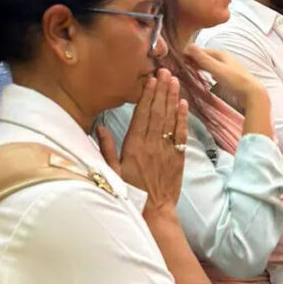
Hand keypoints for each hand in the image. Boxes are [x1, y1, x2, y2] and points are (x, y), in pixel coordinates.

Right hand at [97, 69, 188, 211]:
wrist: (154, 211)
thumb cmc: (130, 193)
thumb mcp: (112, 172)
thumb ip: (106, 149)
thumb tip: (99, 128)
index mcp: (134, 146)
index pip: (141, 115)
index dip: (146, 95)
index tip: (150, 80)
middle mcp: (151, 144)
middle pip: (157, 112)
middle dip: (161, 90)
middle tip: (164, 71)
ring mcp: (166, 150)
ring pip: (170, 119)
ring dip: (173, 98)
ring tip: (174, 80)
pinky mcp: (178, 157)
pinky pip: (181, 133)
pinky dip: (183, 118)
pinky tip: (183, 103)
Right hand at [185, 45, 264, 104]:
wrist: (252, 93)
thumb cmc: (235, 80)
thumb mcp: (217, 69)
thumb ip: (203, 59)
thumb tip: (188, 45)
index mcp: (221, 53)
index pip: (200, 50)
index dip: (189, 53)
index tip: (176, 56)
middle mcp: (223, 58)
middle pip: (204, 56)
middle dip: (192, 59)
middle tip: (178, 63)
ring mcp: (226, 67)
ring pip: (208, 64)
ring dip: (198, 65)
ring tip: (186, 68)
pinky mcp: (228, 76)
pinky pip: (213, 71)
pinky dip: (205, 71)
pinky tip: (203, 75)